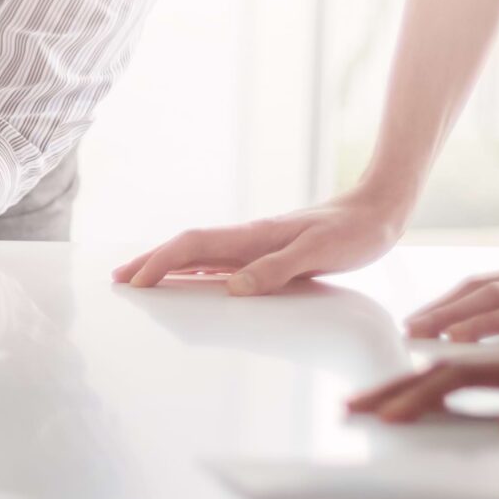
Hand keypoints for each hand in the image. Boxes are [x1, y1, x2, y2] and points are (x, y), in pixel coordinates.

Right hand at [114, 188, 408, 294]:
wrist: (380, 210)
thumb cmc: (355, 232)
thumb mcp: (319, 253)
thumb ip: (277, 269)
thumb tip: (233, 288)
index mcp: (254, 236)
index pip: (194, 245)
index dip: (161, 262)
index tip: (135, 281)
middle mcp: (248, 239)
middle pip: (186, 247)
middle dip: (150, 262)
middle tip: (118, 280)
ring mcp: (255, 246)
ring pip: (199, 255)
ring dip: (167, 267)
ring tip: (141, 282)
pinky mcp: (267, 253)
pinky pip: (220, 263)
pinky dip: (195, 271)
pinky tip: (189, 283)